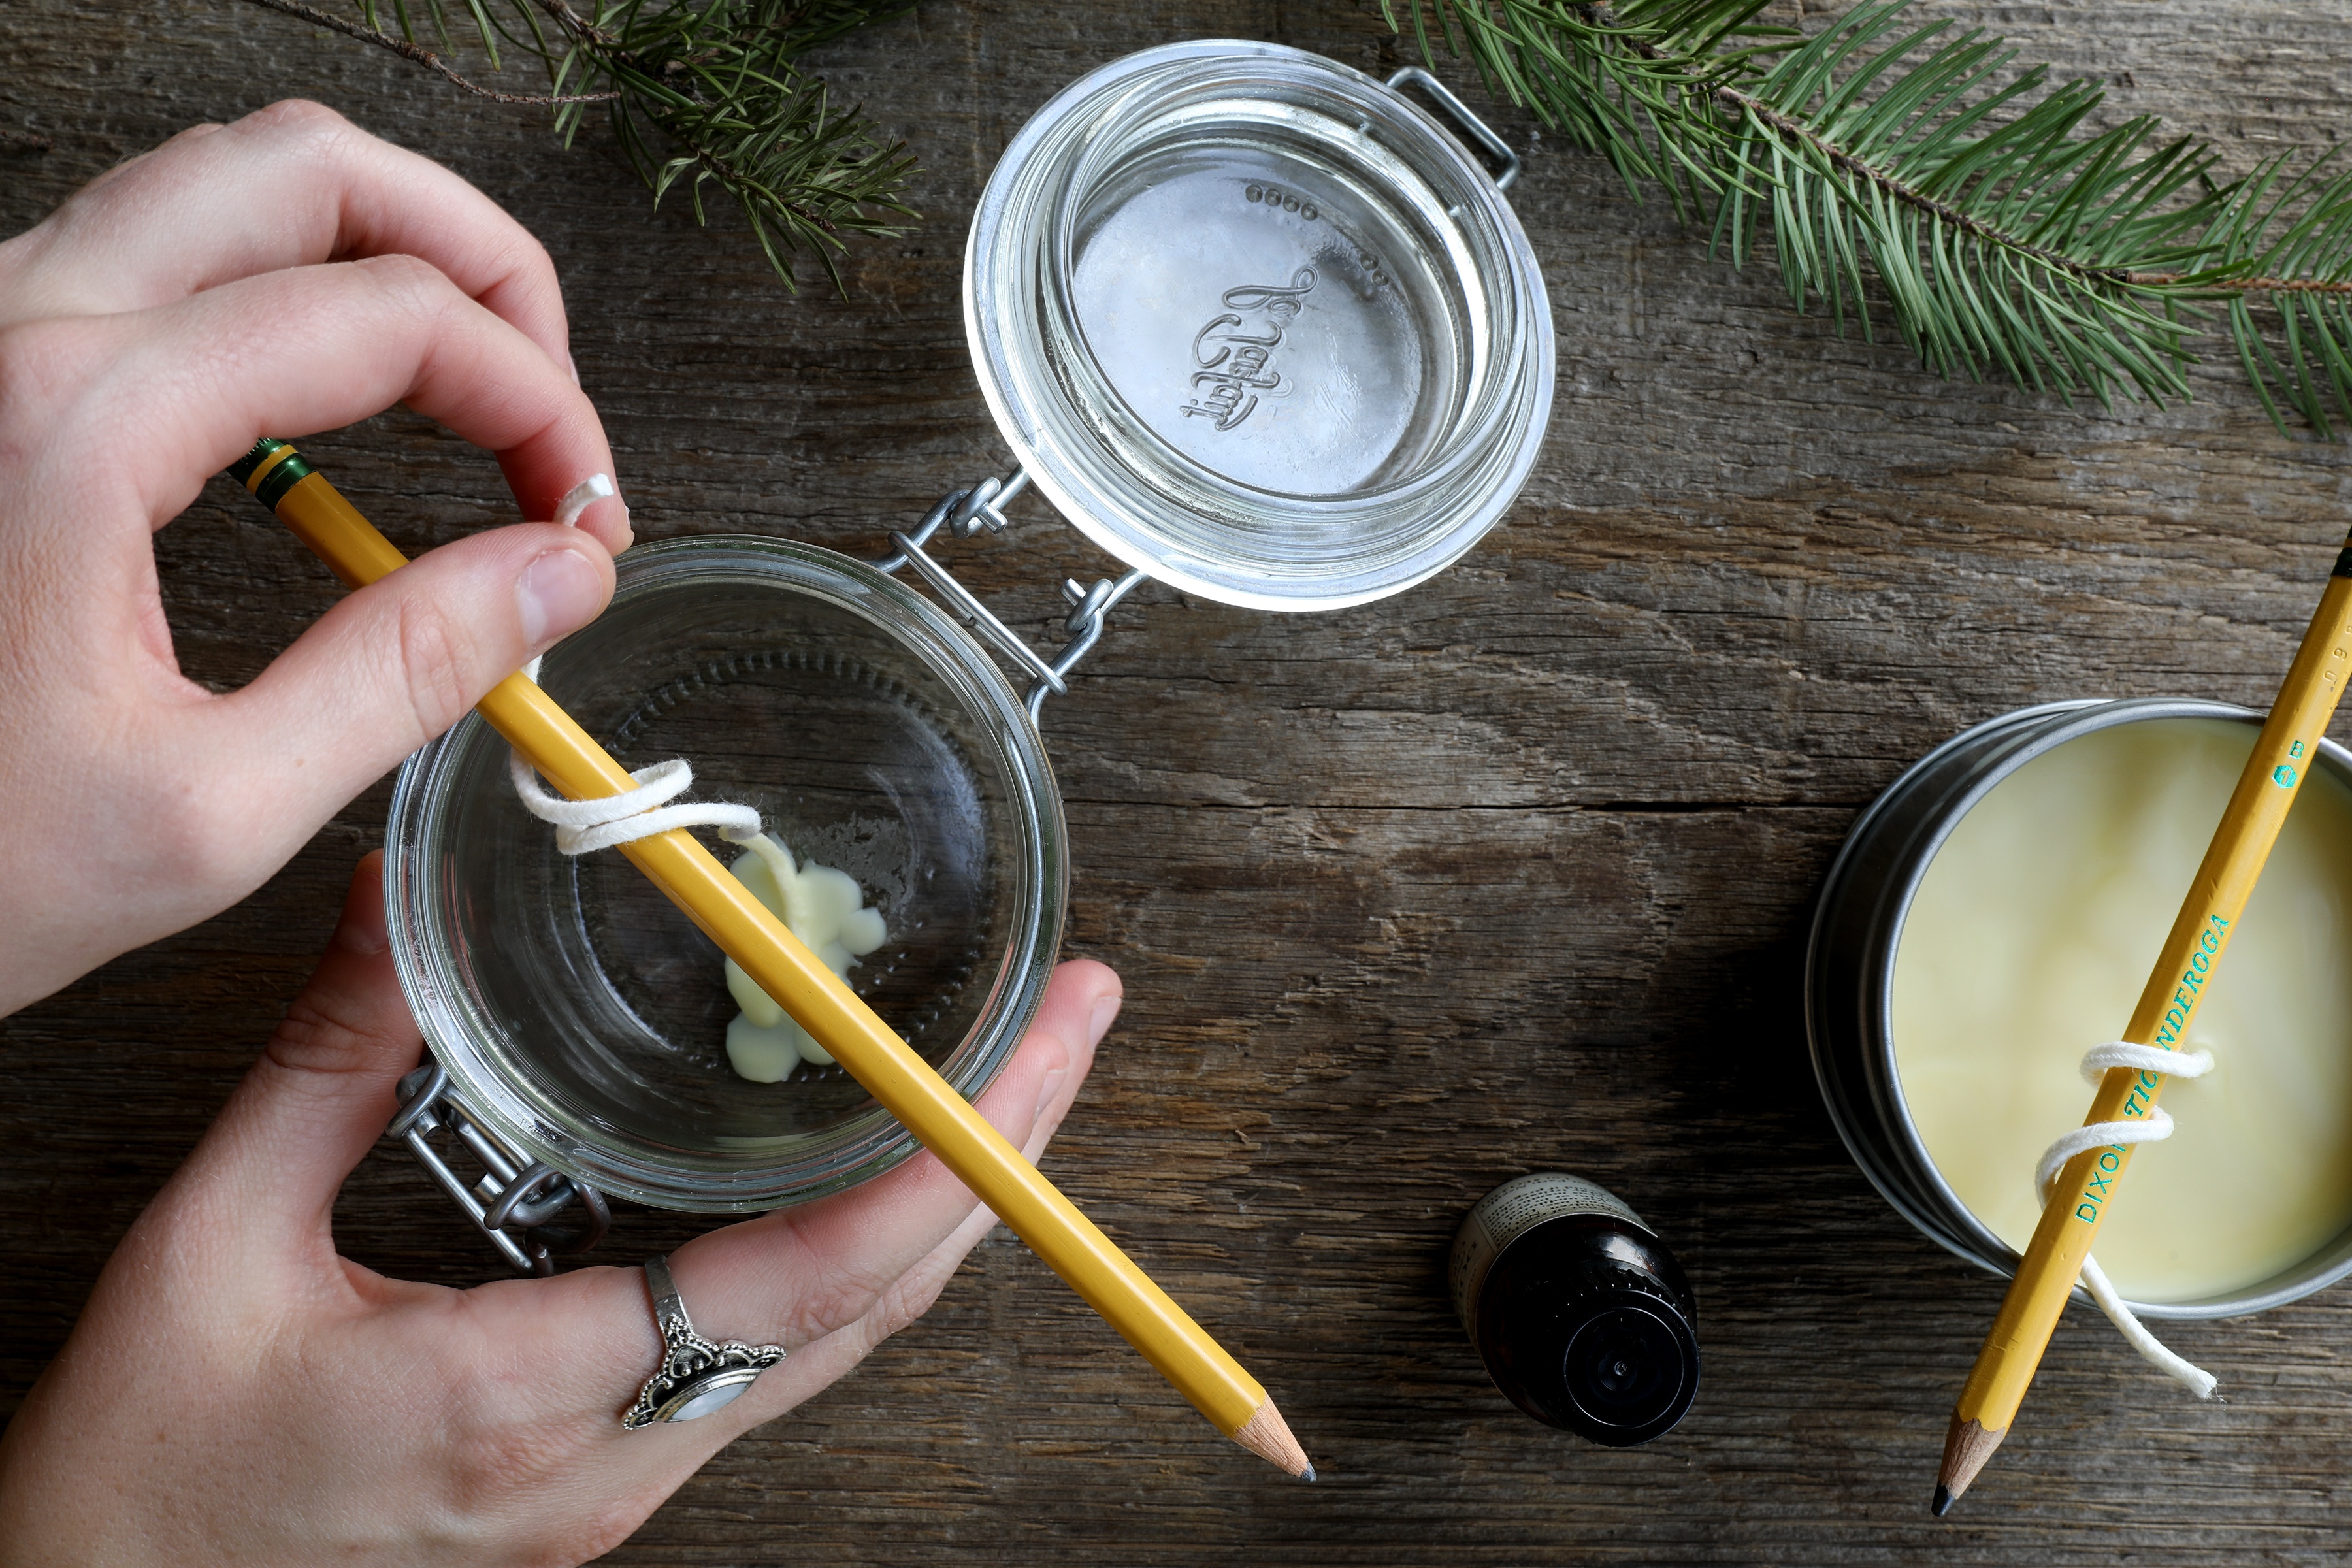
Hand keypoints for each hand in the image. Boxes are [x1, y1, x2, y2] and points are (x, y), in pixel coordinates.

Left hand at [0, 101, 632, 1014]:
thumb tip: (559, 577)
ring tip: (469, 386)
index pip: (388, 318)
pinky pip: (162, 243)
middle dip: (481, 268)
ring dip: (387, 255)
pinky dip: (291, 280)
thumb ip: (403, 675)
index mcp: (76, 425)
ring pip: (235, 179)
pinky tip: (336, 395)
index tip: (584, 518)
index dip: (536, 403)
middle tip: (547, 405)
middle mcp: (16, 326)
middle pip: (315, 173)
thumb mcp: (204, 811)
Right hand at [0, 853, 1121, 1565]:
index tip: (1036, 1051)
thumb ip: (327, 1068)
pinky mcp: (612, 1475)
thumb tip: (409, 902)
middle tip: (1074, 1019)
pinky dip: (862, 1252)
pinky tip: (878, 1166)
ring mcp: (629, 1481)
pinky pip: (782, 1357)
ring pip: (846, 1342)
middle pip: (876, 1308)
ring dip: (949, 1207)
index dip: (944, 1164)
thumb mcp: (211, 1247)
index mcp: (530, 1399)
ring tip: (1013, 1072)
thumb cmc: (140, 1477)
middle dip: (1004, 1161)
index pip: (805, 1285)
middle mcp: (620, 1459)